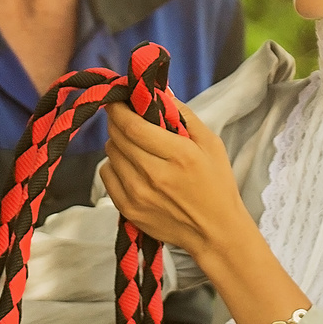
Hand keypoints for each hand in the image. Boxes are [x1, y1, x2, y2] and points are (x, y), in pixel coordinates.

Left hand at [102, 105, 252, 266]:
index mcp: (178, 155)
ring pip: (110, 154)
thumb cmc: (217, 184)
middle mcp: (154, 174)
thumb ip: (184, 115)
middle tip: (126, 116)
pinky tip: (131, 166)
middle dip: (117, 120)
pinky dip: (114, 165)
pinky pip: (106, 175)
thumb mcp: (211, 144)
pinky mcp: (128, 209)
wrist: (215, 232)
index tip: (119, 98)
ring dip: (117, 143)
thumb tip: (158, 91)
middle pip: (117, 137)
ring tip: (134, 145)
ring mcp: (138, 194)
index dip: (119, 107)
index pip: (132, 124)